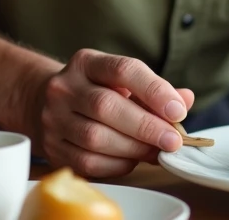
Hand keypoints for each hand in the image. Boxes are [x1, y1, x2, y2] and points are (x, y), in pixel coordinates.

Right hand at [30, 49, 193, 177]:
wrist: (43, 102)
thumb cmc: (95, 90)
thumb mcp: (121, 79)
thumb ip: (154, 89)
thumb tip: (185, 100)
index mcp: (87, 63)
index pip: (123, 70)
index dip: (154, 90)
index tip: (178, 110)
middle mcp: (65, 87)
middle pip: (107, 106)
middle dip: (146, 126)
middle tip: (173, 141)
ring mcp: (54, 118)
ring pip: (95, 138)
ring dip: (134, 148)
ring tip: (157, 152)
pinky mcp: (52, 147)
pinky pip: (87, 162)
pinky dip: (116, 164)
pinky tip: (132, 160)